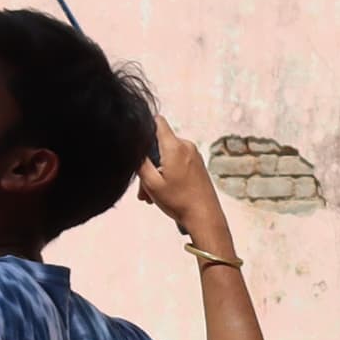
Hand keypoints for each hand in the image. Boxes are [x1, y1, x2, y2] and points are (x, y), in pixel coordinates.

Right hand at [132, 119, 223, 237]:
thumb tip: (135, 148)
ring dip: (156, 173)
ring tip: (151, 195)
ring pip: (167, 156)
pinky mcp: (197, 164)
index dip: (144, 128)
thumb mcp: (152, 184)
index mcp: (175, 147)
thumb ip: (140, 163)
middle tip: (142, 187)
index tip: (137, 142)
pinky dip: (167, 174)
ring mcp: (194, 155)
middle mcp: (186, 146)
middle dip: (148, 163)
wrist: (205, 217)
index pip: (157, 122)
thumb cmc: (180, 202)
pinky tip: (162, 192)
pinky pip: (177, 162)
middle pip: (159, 144)